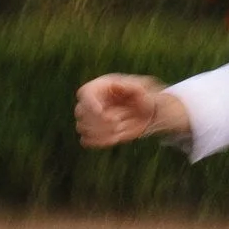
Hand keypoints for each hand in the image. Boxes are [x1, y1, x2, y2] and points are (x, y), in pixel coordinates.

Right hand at [75, 75, 189, 148]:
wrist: (149, 112)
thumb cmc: (145, 96)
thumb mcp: (142, 88)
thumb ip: (132, 86)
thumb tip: (118, 87)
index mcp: (101, 87)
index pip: (85, 92)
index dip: (89, 103)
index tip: (101, 111)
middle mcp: (93, 102)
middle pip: (80, 112)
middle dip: (97, 120)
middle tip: (117, 121)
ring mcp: (92, 118)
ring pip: (81, 127)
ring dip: (100, 131)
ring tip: (119, 128)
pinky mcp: (96, 133)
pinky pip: (86, 140)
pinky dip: (99, 142)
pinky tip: (115, 138)